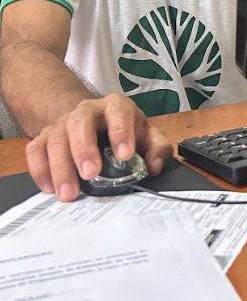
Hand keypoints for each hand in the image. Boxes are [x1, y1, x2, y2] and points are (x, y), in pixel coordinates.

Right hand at [25, 93, 172, 201]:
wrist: (95, 121)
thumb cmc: (125, 131)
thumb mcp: (147, 135)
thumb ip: (157, 148)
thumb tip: (155, 166)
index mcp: (116, 107)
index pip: (119, 113)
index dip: (121, 132)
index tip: (125, 156)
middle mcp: (87, 110)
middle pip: (79, 121)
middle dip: (84, 148)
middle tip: (90, 174)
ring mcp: (63, 122)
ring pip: (55, 138)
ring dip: (60, 167)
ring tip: (69, 193)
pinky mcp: (45, 137)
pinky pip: (35, 149)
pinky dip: (40, 170)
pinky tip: (50, 189)